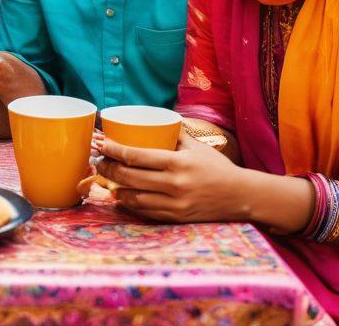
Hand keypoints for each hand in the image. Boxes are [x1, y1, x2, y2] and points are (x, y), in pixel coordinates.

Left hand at [96, 133, 254, 223]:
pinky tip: (120, 194)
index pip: (135, 155)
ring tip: (105, 176)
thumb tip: (154, 121)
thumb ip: (174, 134)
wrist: (240, 196)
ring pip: (132, 196)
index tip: (99, 143)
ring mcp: (173, 203)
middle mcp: (173, 184)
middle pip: (128, 176)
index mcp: (177, 162)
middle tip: (97, 160)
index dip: (112, 149)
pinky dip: (128, 202)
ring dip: (114, 186)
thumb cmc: (217, 167)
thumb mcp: (197, 146)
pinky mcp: (175, 217)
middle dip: (107, 167)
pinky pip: (144, 210)